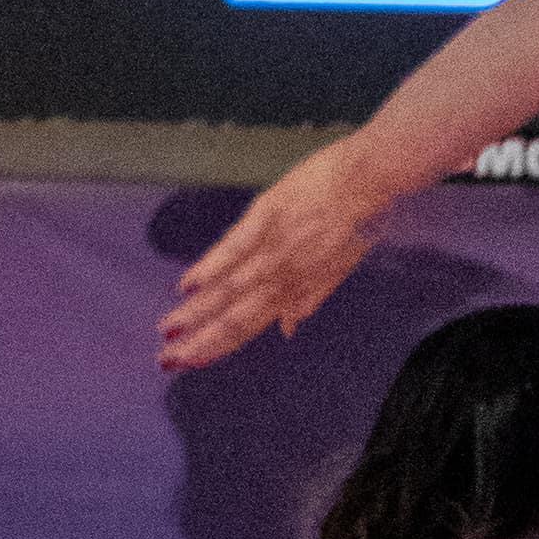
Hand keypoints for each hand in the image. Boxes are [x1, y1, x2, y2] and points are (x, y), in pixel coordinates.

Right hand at [158, 138, 389, 368]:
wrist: (372, 177)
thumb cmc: (361, 219)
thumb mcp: (340, 266)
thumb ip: (309, 297)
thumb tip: (287, 328)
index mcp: (298, 287)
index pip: (249, 326)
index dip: (219, 346)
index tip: (190, 361)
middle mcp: (284, 274)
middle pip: (234, 315)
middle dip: (199, 340)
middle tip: (166, 360)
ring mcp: (275, 245)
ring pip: (230, 287)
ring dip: (196, 312)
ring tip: (166, 330)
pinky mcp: (268, 214)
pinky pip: (236, 246)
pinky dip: (212, 266)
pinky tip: (188, 286)